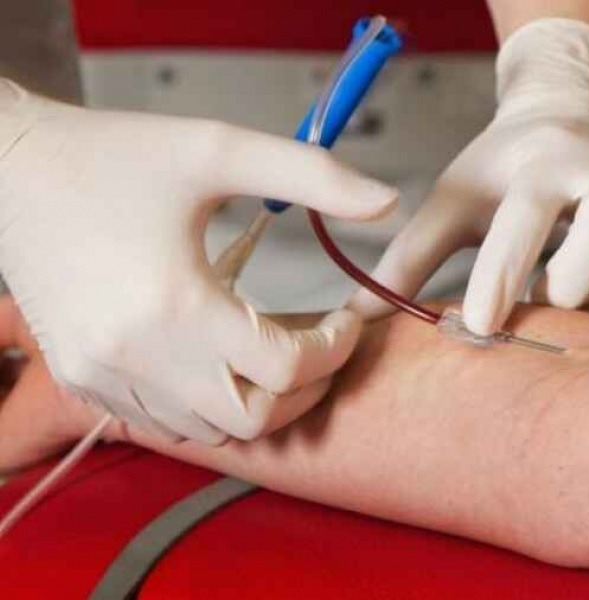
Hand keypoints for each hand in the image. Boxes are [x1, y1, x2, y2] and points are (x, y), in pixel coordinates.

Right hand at [0, 80, 396, 443]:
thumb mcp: (217, 148)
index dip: (334, 348)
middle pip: (253, 419)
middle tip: (321, 347)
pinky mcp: (84, 377)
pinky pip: (165, 421)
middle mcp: (135, 356)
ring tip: (274, 350)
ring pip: (210, 431)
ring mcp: (104, 376)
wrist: (11, 169)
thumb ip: (312, 176)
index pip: (285, 366)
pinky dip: (208, 403)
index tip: (345, 320)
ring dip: (259, 400)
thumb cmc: (113, 154)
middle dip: (305, 389)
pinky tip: (219, 359)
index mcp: (173, 304)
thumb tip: (387, 201)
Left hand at [353, 19, 588, 333]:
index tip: (475, 326)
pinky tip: (575, 306)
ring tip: (541, 300)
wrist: (583, 130)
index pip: (525, 222)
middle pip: (582, 275)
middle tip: (512, 308)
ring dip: (567, 321)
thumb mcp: (454, 199)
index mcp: (553, 165)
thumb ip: (408, 257)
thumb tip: (358, 316)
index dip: (499, 276)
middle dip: (539, 305)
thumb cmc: (508, 170)